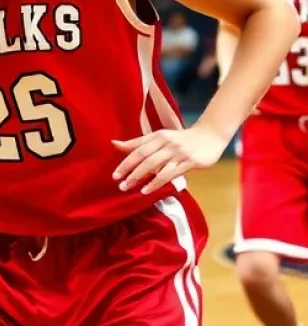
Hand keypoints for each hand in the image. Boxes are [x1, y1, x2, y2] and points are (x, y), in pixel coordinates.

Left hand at [112, 124, 228, 194]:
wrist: (210, 136)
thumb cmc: (180, 139)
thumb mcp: (160, 138)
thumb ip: (138, 143)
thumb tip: (114, 143)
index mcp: (158, 136)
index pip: (137, 149)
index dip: (125, 162)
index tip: (115, 175)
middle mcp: (166, 143)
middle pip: (144, 157)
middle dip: (130, 171)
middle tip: (120, 184)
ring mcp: (178, 152)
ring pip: (156, 166)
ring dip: (141, 178)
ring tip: (129, 188)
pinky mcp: (189, 162)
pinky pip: (170, 173)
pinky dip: (157, 182)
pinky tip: (147, 190)